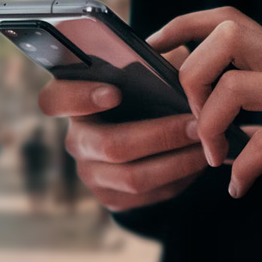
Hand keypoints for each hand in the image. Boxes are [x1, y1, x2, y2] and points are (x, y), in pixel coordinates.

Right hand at [38, 46, 206, 210]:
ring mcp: (90, 173)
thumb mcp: (145, 72)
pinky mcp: (111, 197)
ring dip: (178, 161)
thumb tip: (178, 64)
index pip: (54, 100)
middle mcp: (76, 140)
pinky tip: (198, 162)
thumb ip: (152, 64)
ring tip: (207, 145)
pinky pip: (148, 195)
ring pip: (133, 177)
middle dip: (160, 136)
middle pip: (110, 145)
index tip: (115, 92)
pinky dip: (179, 179)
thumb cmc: (145, 94)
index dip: (80, 98)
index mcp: (74, 102)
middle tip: (197, 125)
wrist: (144, 141)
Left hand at [147, 7, 261, 197]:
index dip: (181, 26)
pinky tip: (240, 187)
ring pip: (237, 85)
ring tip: (215, 158)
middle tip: (193, 120)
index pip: (225, 18)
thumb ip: (258, 115)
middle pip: (226, 35)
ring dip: (212, 126)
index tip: (153, 52)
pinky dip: (245, 169)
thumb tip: (213, 129)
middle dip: (192, 75)